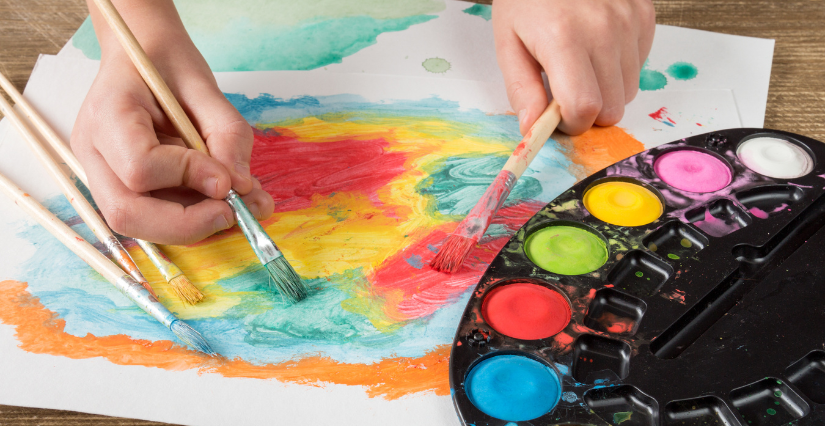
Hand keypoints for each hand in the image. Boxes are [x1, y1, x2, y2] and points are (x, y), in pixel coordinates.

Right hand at [71, 0, 273, 244]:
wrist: (143, 56)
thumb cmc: (168, 65)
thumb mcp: (206, 88)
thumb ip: (226, 136)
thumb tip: (238, 187)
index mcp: (108, 114)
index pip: (140, 167)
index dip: (188, 178)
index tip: (228, 179)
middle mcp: (95, 152)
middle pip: (126, 213)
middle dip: (187, 224)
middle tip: (234, 213)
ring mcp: (101, 174)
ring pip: (138, 225)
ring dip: (194, 224)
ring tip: (238, 204)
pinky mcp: (120, 188)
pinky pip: (152, 217)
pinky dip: (192, 217)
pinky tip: (221, 200)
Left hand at [493, 0, 655, 134]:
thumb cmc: (526, 0)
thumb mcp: (508, 43)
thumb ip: (521, 89)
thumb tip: (533, 129)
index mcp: (563, 39)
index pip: (584, 108)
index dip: (571, 124)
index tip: (558, 119)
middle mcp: (603, 30)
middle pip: (612, 109)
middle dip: (589, 113)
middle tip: (567, 94)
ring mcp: (628, 21)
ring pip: (628, 91)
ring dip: (605, 92)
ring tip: (580, 66)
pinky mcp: (644, 15)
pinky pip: (639, 65)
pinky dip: (619, 68)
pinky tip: (597, 48)